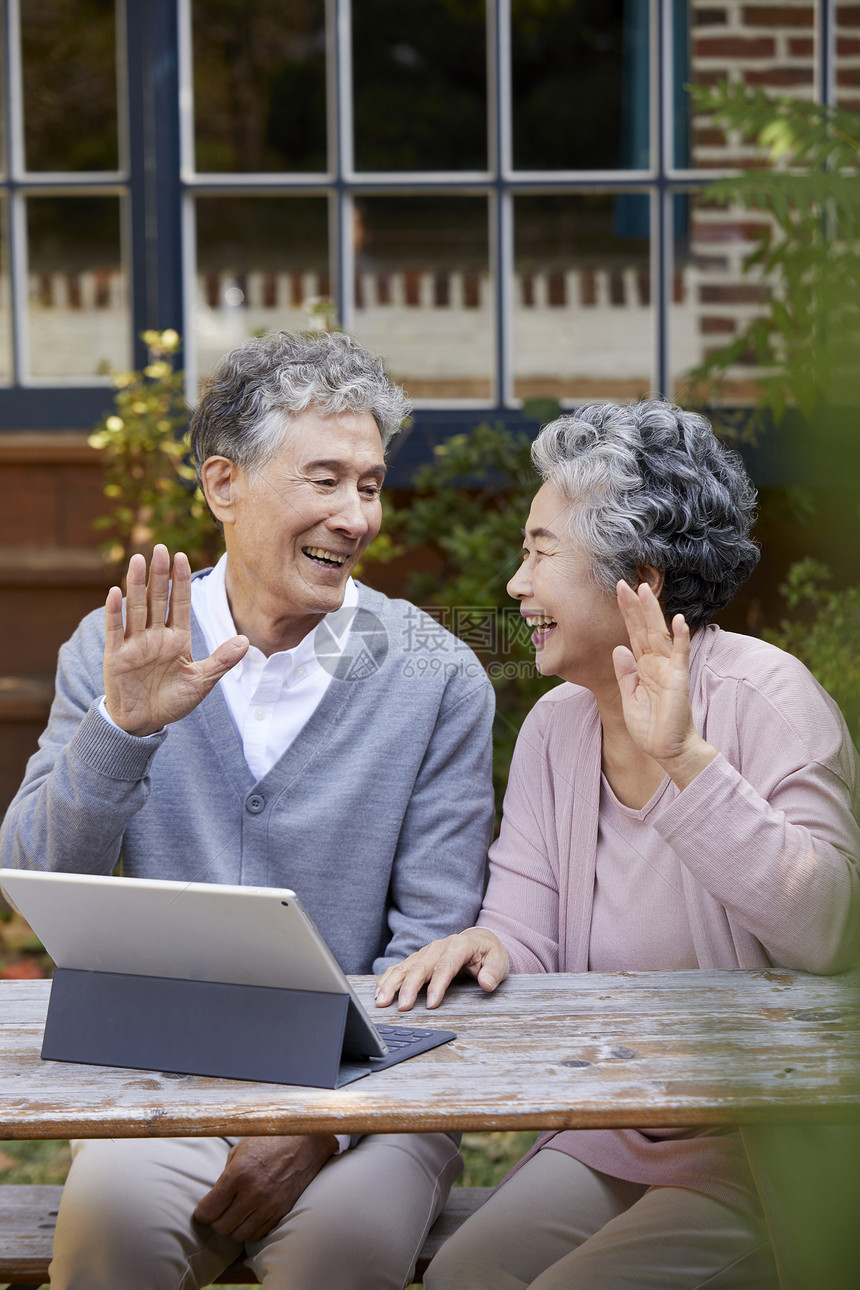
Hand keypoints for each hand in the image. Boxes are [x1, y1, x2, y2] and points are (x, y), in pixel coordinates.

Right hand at [103, 544, 247, 735]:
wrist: (144, 723)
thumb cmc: (173, 701)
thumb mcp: (202, 682)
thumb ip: (221, 661)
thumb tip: (245, 641)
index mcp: (176, 638)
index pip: (180, 603)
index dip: (181, 581)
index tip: (182, 556)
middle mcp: (155, 636)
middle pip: (157, 599)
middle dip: (160, 574)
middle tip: (161, 548)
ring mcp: (134, 643)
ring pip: (136, 608)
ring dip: (136, 584)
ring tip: (138, 560)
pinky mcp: (116, 655)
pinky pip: (115, 629)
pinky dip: (114, 611)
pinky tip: (115, 592)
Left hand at [193, 1135, 336, 1242]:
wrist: (305, 1142)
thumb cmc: (270, 1141)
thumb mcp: (240, 1150)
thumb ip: (225, 1175)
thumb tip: (214, 1198)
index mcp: (238, 1174)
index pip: (208, 1210)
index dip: (202, 1212)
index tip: (204, 1209)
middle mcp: (252, 1193)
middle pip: (221, 1227)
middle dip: (216, 1221)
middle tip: (219, 1211)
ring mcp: (268, 1206)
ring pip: (238, 1235)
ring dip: (233, 1226)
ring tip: (235, 1213)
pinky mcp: (280, 1212)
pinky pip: (257, 1234)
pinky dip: (249, 1228)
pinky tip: (250, 1214)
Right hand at [374, 929, 509, 1012]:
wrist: (479, 940)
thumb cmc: (488, 953)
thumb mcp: (499, 960)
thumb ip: (494, 972)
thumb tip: (487, 983)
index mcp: (459, 945)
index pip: (445, 966)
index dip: (437, 985)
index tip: (431, 1004)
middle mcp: (438, 946)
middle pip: (420, 967)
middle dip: (409, 987)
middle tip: (402, 1007)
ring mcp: (426, 951)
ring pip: (405, 966)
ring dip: (392, 983)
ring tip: (381, 1001)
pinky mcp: (418, 958)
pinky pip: (399, 967)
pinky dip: (388, 979)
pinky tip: (379, 991)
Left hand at [612, 581, 716, 788]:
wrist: (667, 750)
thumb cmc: (650, 727)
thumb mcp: (629, 698)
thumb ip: (625, 673)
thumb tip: (618, 648)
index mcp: (643, 667)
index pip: (633, 634)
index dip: (627, 613)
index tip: (619, 591)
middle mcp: (656, 664)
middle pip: (645, 628)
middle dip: (636, 606)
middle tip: (627, 581)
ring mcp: (668, 669)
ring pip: (660, 635)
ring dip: (654, 613)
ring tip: (647, 590)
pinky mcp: (678, 679)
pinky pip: (680, 655)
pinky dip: (680, 638)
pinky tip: (679, 620)